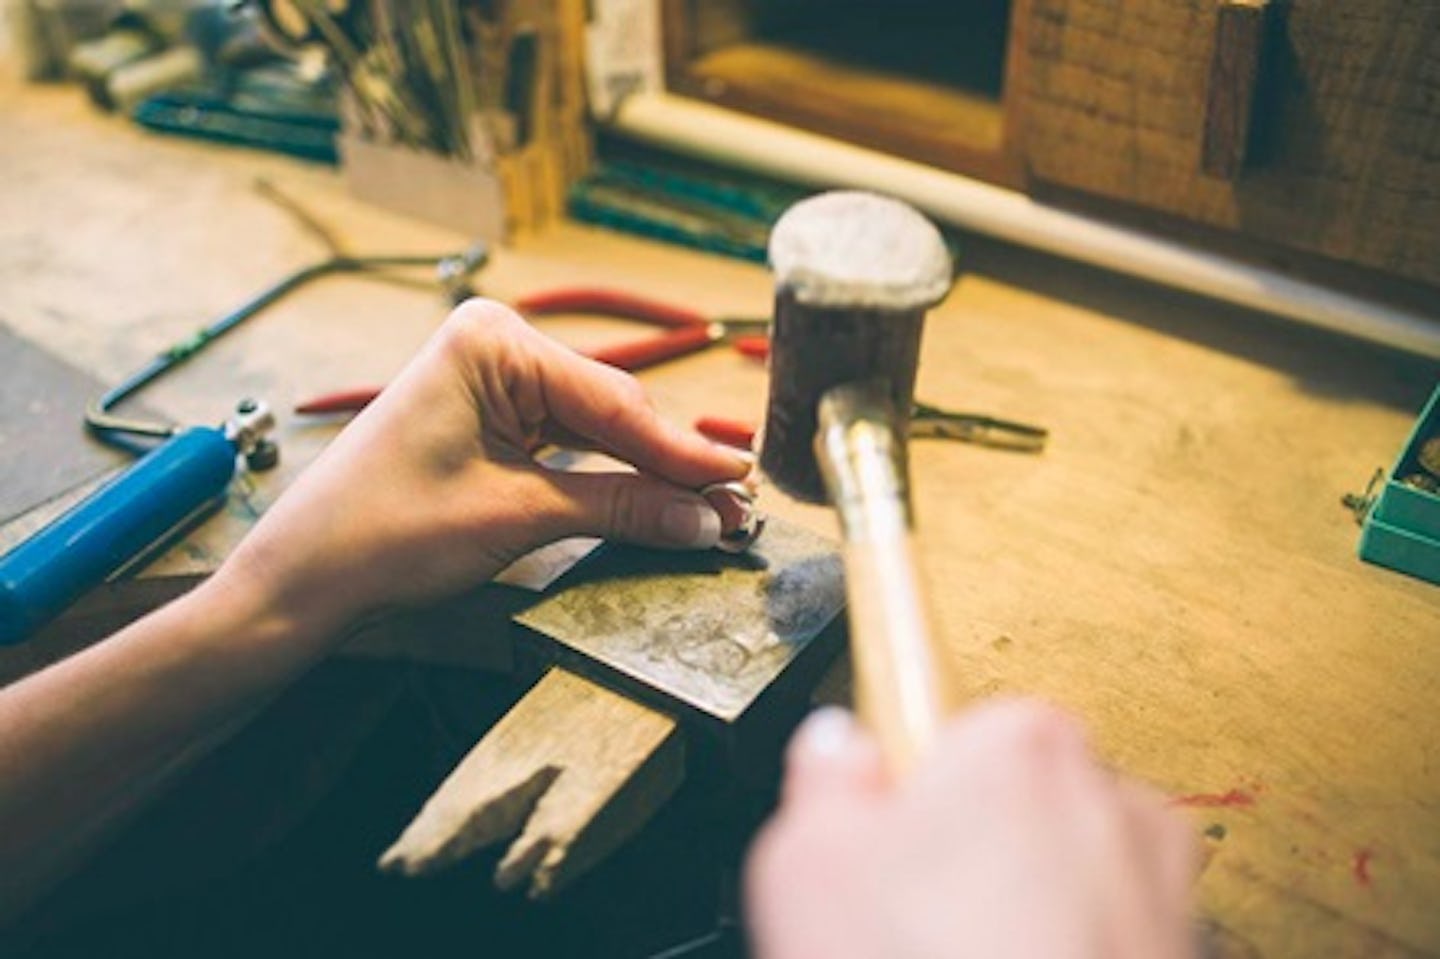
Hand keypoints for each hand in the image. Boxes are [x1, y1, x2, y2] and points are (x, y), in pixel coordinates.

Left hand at [219, 299, 749, 636]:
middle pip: (611, 410)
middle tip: (733, 511)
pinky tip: (654, 502)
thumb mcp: (517, 516)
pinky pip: (568, 445)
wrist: (307, 575)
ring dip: (646, 475)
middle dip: (670, 466)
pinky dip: (608, 479)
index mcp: (493, 342)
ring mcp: (492, 382)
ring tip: (708, 512)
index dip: (682, 453)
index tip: (739, 485)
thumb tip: (706, 518)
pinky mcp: (491, 420)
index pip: (613, 401)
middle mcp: (495, 347)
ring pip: (596, 430)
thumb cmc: (384, 531)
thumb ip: (620, 509)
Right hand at [745, 700, 1195, 958]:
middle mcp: (1106, 794)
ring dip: (1022, 906)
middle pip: (1011, 797)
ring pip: (1063, 869)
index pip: (954, 725)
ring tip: (958, 958)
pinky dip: (1071, 952)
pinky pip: (1106, 930)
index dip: (910, 785)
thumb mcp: (806, 866)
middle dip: (965, 848)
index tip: (891, 813)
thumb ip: (821, 780)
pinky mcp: (1186, 947)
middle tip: (908, 914)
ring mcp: (1160, 881)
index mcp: (1019, 742)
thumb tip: (834, 748)